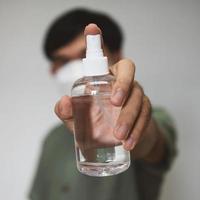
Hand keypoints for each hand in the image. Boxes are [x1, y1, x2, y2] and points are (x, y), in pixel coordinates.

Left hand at [55, 23, 164, 161]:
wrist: (116, 141)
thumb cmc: (96, 125)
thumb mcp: (78, 120)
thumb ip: (67, 111)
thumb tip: (65, 101)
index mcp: (104, 80)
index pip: (104, 60)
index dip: (97, 42)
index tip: (91, 28)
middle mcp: (122, 84)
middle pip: (128, 73)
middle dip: (123, 85)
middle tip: (114, 103)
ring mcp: (136, 97)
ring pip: (139, 98)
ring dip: (129, 116)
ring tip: (118, 136)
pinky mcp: (146, 112)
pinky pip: (146, 116)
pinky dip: (137, 129)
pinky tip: (128, 142)